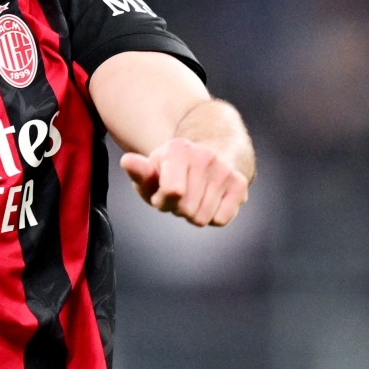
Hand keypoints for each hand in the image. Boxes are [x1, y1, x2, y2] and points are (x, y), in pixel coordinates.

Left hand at [120, 138, 248, 227]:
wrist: (205, 160)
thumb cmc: (169, 172)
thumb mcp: (150, 173)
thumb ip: (138, 171)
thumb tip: (127, 161)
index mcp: (178, 148)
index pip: (172, 192)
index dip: (162, 201)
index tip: (161, 192)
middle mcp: (205, 155)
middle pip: (186, 210)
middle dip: (178, 209)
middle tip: (180, 196)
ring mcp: (225, 169)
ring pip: (202, 218)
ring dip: (194, 214)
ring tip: (194, 197)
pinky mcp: (240, 183)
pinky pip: (220, 220)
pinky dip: (212, 217)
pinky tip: (209, 200)